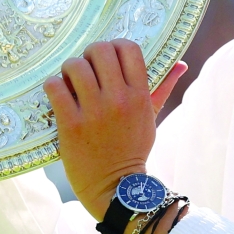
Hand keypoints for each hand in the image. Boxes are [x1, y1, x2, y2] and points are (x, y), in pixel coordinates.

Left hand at [43, 40, 187, 220]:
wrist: (115, 188)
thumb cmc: (132, 149)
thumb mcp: (150, 118)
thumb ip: (163, 88)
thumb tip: (180, 64)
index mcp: (139, 95)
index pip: (129, 49)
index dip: (115, 45)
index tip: (107, 58)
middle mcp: (118, 100)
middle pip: (100, 51)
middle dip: (89, 54)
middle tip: (86, 67)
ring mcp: (94, 112)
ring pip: (75, 66)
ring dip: (69, 68)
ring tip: (70, 81)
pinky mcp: (70, 125)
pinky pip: (55, 87)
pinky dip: (53, 84)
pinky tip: (57, 93)